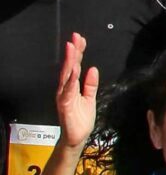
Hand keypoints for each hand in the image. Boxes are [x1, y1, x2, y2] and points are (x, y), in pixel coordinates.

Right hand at [54, 34, 96, 154]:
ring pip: (66, 75)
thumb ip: (90, 84)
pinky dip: (70, 80)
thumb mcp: (90, 98)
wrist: (77, 137)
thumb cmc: (81, 118)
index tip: (81, 39)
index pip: (74, 66)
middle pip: (69, 67)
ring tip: (72, 48)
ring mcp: (64, 96)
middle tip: (75, 37)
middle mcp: (65, 89)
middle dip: (72, 52)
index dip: (78, 52)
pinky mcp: (64, 105)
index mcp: (71, 86)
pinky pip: (67, 90)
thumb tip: (93, 69)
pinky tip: (73, 70)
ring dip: (69, 61)